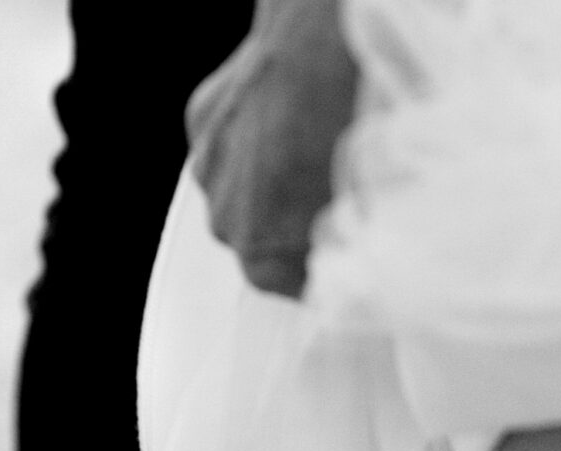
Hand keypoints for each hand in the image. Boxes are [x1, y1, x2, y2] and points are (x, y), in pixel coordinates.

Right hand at [186, 0, 359, 297]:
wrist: (315, 53)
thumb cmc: (344, 137)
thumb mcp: (361, 216)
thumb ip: (347, 250)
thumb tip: (356, 259)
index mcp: (263, 257)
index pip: (293, 287)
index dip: (324, 268)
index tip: (345, 253)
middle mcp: (224, 221)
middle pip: (260, 240)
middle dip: (293, 226)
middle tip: (331, 199)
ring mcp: (207, 168)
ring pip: (239, 191)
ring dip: (268, 182)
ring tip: (308, 155)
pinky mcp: (199, 120)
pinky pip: (226, 145)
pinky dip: (251, 139)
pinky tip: (284, 120)